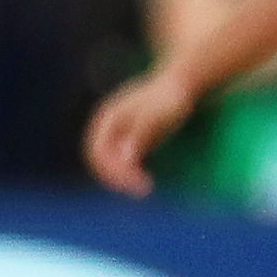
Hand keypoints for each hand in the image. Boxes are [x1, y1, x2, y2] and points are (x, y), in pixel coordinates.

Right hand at [82, 69, 194, 197]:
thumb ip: (140, 134)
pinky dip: (128, 174)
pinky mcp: (127, 140)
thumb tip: (126, 158)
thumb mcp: (157, 115)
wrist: (179, 85)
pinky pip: (120, 162)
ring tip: (144, 188)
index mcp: (108, 118)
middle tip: (140, 190)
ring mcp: (115, 134)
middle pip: (98, 160)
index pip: (97, 151)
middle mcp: (106, 127)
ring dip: (121, 178)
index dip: (111, 169)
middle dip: (115, 177)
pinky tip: (145, 181)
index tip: (134, 181)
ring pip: (108, 163)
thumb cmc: (169, 98)